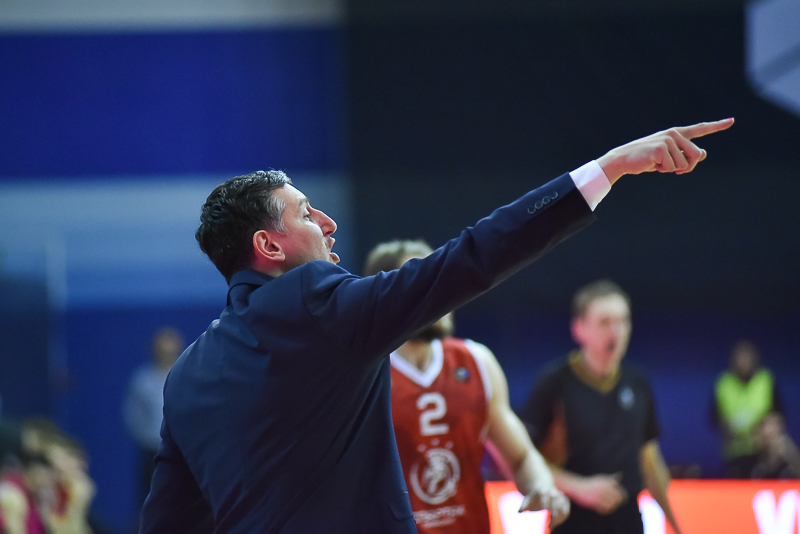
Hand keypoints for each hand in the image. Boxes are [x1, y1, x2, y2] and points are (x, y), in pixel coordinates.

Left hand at [519, 486, 570, 527]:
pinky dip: (564, 516)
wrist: (541, 486)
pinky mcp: (564, 499)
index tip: (545, 512)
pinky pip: (567, 508)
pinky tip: (557, 522)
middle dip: (556, 513)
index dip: (546, 505)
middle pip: (557, 502)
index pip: (546, 498)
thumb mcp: (527, 499)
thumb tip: (519, 511)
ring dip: (560, 517)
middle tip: (551, 524)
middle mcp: (553, 492)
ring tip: (552, 525)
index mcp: (543, 492)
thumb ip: (524, 505)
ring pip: (564, 506)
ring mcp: (560, 495)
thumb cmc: (533, 497)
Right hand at [570, 473, 627, 514]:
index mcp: (607, 483)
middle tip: (615, 505)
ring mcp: (599, 496)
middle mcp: (604, 489)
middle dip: (618, 503)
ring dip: (611, 508)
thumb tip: (620, 475)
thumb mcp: (600, 479)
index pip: (620, 492)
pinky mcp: (594, 502)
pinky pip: (604, 509)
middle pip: (617, 499)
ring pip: (611, 505)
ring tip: (609, 508)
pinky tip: (602, 510)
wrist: (577, 486)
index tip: (623, 500)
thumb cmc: (590, 483)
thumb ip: (611, 479)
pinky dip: (605, 511)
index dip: (624, 497)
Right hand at [597, 118, 733, 183]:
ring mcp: (668, 140)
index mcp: (677, 134)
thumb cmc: (646, 159)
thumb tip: (703, 153)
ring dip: (671, 169)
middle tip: (671, 168)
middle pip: (696, 155)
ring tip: (657, 164)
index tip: (732, 120)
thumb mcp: (669, 157)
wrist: (623, 159)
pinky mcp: (661, 149)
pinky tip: (652, 164)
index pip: (700, 129)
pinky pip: (672, 167)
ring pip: (684, 164)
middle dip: (687, 166)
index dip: (717, 126)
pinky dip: (663, 170)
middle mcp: (675, 134)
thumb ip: (686, 155)